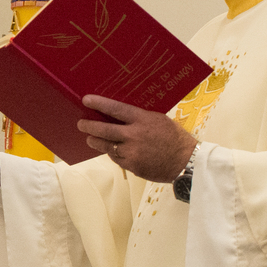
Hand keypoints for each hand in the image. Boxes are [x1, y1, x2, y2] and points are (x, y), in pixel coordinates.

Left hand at [77, 94, 196, 182]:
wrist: (185, 161)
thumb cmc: (174, 138)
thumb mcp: (158, 120)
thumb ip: (139, 118)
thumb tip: (121, 115)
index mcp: (142, 120)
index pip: (115, 109)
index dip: (99, 104)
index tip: (86, 100)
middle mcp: (134, 135)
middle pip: (105, 130)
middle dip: (89, 126)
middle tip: (81, 123)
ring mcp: (132, 152)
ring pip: (106, 146)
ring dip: (96, 142)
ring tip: (90, 139)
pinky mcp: (132, 166)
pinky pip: (116, 158)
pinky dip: (112, 154)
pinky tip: (110, 150)